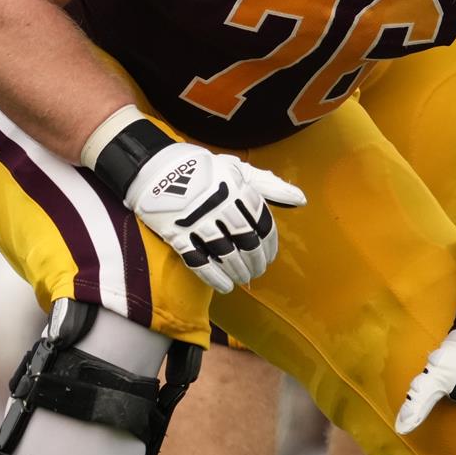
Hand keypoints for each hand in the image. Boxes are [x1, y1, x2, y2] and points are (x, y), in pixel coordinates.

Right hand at [125, 142, 305, 292]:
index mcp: (236, 187)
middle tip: (258, 272)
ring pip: (225, 254)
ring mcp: (196, 220)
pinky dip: (214, 277)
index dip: (269, 244)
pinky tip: (225, 286)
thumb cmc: (201, 169)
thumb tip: (301, 200)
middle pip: (246, 241)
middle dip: (256, 261)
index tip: (270, 257)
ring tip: (244, 279)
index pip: (261, 223)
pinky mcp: (175, 233)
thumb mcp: (236, 169)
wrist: (153, 168)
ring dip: (238, 271)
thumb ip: (269, 185)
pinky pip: (198, 260)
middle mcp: (219, 204)